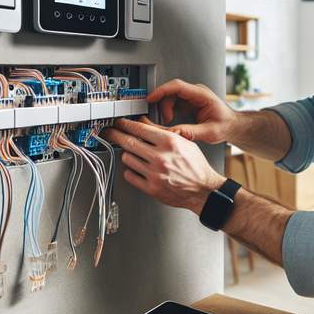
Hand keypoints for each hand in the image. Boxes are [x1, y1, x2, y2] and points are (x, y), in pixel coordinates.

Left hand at [102, 116, 225, 213]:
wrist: (203, 190)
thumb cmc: (196, 166)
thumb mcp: (184, 143)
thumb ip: (163, 133)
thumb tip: (144, 125)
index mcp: (170, 143)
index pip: (140, 129)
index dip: (125, 124)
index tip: (120, 123)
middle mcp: (161, 157)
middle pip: (129, 142)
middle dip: (115, 135)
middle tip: (110, 133)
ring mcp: (155, 174)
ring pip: (127, 158)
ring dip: (127, 154)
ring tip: (132, 154)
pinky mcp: (151, 188)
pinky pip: (130, 176)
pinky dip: (130, 171)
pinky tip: (136, 168)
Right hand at [147, 79, 235, 143]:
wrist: (233, 126)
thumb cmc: (226, 125)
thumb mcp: (210, 132)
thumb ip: (192, 132)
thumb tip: (175, 133)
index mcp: (202, 95)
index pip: (178, 86)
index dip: (162, 90)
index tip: (151, 97)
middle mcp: (196, 93)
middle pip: (171, 91)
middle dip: (163, 104)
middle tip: (164, 119)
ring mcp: (191, 97)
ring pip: (170, 97)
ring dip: (165, 108)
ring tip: (168, 121)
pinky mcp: (188, 103)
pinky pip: (173, 102)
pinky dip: (168, 111)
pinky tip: (170, 120)